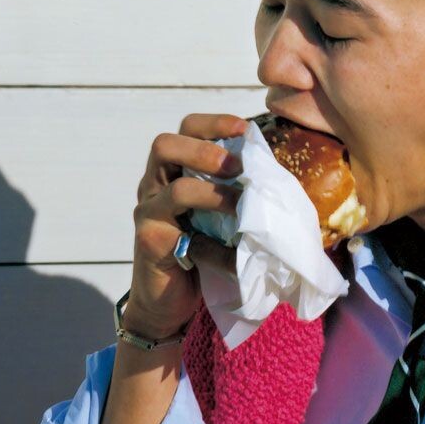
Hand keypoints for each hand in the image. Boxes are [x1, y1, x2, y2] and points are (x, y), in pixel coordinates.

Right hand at [130, 114, 249, 334]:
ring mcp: (149, 213)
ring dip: (216, 194)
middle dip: (206, 149)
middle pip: (164, 145)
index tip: (245, 129)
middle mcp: (153, 186)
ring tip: (241, 205)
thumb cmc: (197, 251)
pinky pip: (188, 239)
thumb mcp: (214, 215)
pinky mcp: (151, 243)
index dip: (212, 123)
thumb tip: (275, 175)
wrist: (166, 300)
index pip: (183, 130)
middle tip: (237, 167)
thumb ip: (230, 191)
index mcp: (170, 171)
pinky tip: (237, 258)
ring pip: (176, 189)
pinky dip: (219, 250)